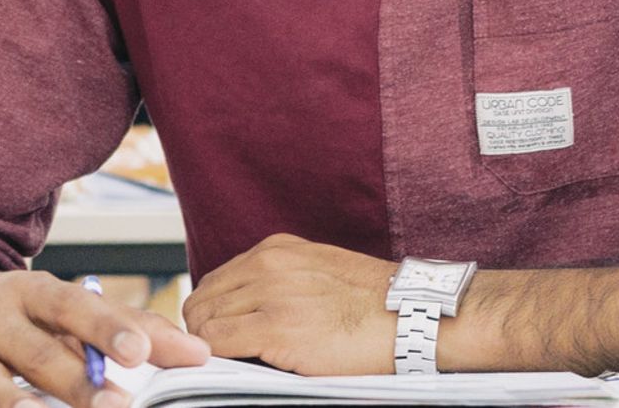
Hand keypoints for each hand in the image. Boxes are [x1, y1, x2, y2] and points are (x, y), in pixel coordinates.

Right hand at [0, 267, 207, 407]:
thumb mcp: (60, 310)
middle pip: (37, 353)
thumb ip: (128, 329)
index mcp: (29, 292)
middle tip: (116, 407)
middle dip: (75, 383)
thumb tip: (200, 354)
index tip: (140, 353)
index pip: (73, 307)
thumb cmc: (8, 315)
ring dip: (14, 404)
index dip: (107, 328)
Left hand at [181, 234, 399, 375]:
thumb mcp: (318, 273)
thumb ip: (279, 282)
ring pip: (204, 321)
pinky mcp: (277, 328)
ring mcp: (270, 294)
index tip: (217, 334)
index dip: (210, 313)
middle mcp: (267, 264)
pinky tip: (234, 368)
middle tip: (218, 356)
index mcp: (276, 250)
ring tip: (229, 364)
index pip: (215, 282)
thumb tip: (245, 311)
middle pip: (202, 300)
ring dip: (209, 346)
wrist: (416, 316)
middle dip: (203, 330)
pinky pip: (218, 343)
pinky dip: (216, 359)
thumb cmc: (376, 304)